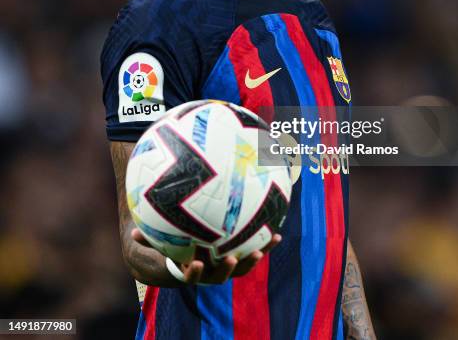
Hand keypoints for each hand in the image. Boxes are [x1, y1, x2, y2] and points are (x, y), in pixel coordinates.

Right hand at [131, 228, 280, 284]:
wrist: (182, 255)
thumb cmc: (163, 247)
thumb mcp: (152, 245)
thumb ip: (146, 240)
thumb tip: (133, 233)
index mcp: (191, 269)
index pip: (193, 275)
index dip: (195, 272)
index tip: (196, 264)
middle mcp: (212, 271)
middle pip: (223, 275)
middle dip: (230, 268)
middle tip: (234, 258)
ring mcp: (226, 263)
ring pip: (243, 264)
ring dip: (256, 256)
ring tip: (266, 245)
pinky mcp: (239, 253)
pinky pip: (253, 248)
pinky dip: (264, 242)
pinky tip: (277, 230)